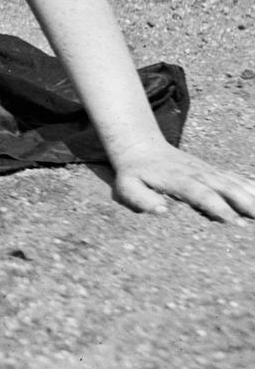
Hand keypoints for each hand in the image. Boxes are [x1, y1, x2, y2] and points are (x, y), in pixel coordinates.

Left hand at [107, 138, 254, 223]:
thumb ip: (142, 199)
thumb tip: (162, 211)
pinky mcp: (213, 171)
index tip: (233, 221)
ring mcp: (208, 171)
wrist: (141, 147)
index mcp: (178, 179)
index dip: (218, 207)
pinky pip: (236, 178)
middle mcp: (198, 173)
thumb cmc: (134, 173)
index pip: (201, 194)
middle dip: (245, 203)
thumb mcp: (127, 186)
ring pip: (235, 182)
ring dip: (253, 195)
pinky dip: (251, 185)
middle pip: (226, 187)